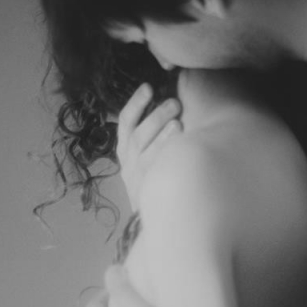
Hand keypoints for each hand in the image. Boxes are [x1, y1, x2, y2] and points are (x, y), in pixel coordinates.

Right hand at [117, 83, 181, 211]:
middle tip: (174, 103)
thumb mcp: (145, 158)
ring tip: (178, 121)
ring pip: (146, 150)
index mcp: (125, 149)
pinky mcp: (146, 188)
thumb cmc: (155, 180)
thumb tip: (175, 107)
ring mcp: (137, 176)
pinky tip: (182, 144)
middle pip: (138, 134)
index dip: (136, 103)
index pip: (126, 122)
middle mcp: (129, 161)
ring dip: (162, 135)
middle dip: (156, 116)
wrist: (156, 218)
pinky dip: (165, 154)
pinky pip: (154, 168)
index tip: (148, 88)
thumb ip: (153, 136)